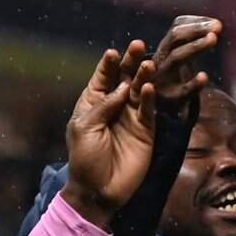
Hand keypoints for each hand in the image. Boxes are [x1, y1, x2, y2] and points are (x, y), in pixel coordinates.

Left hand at [62, 42, 160, 225]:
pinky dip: (150, 99)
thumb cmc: (84, 158)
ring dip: (144, 77)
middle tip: (138, 45)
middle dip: (131, 63)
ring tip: (148, 63)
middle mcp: (115, 106)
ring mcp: (132, 118)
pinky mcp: (147, 131)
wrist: (99, 189)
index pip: (102, 78)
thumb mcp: (84, 129)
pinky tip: (150, 88)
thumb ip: (103, 107)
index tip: (114, 52)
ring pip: (141, 91)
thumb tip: (123, 88)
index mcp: (93, 103)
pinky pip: (149, 110)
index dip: (108, 65)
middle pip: (125, 79)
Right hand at [149, 16, 221, 111]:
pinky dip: (193, 84)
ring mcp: (163, 79)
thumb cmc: (171, 79)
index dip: (195, 23)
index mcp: (164, 50)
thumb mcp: (177, 57)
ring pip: (177, 57)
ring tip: (214, 38)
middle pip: (175, 38)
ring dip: (195, 46)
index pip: (176, 29)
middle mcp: (160, 61)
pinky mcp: (170, 100)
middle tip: (218, 26)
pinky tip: (204, 76)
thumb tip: (216, 24)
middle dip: (196, 30)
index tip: (217, 23)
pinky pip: (182, 90)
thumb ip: (192, 41)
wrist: (154, 110)